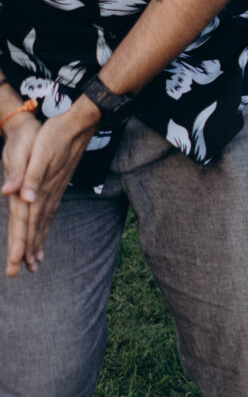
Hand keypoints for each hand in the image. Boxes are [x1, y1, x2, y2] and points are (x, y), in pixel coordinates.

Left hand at [4, 98, 100, 275]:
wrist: (80, 124)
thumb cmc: (56, 135)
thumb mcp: (39, 153)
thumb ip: (29, 176)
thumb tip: (19, 196)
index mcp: (40, 189)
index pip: (28, 223)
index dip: (22, 245)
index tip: (18, 265)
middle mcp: (49, 194)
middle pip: (37, 228)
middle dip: (30, 251)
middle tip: (26, 272)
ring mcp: (55, 190)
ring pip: (45, 222)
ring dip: (39, 242)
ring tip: (36, 261)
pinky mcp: (57, 185)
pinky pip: (50, 212)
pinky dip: (45, 227)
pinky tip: (44, 232)